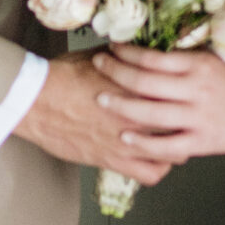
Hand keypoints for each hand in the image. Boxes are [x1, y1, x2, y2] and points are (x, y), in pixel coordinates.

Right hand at [12, 52, 175, 183]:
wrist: (39, 100)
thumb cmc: (65, 75)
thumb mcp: (102, 56)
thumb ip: (127, 59)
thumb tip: (140, 50)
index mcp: (140, 86)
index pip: (180, 92)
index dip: (186, 93)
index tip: (185, 94)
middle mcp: (141, 115)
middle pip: (182, 123)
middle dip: (186, 121)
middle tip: (185, 119)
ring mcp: (129, 140)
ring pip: (174, 152)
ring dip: (176, 147)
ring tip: (173, 142)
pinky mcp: (114, 160)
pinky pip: (149, 174)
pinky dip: (156, 169)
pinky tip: (154, 161)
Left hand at [93, 45, 224, 161]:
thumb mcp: (212, 62)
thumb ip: (183, 61)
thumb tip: (147, 53)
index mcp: (199, 66)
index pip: (154, 58)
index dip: (128, 52)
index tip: (112, 48)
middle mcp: (196, 89)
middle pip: (146, 82)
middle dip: (117, 73)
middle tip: (99, 66)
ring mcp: (198, 117)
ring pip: (151, 113)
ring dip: (123, 106)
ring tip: (102, 99)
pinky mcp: (201, 141)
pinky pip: (166, 145)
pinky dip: (144, 142)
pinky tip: (126, 137)